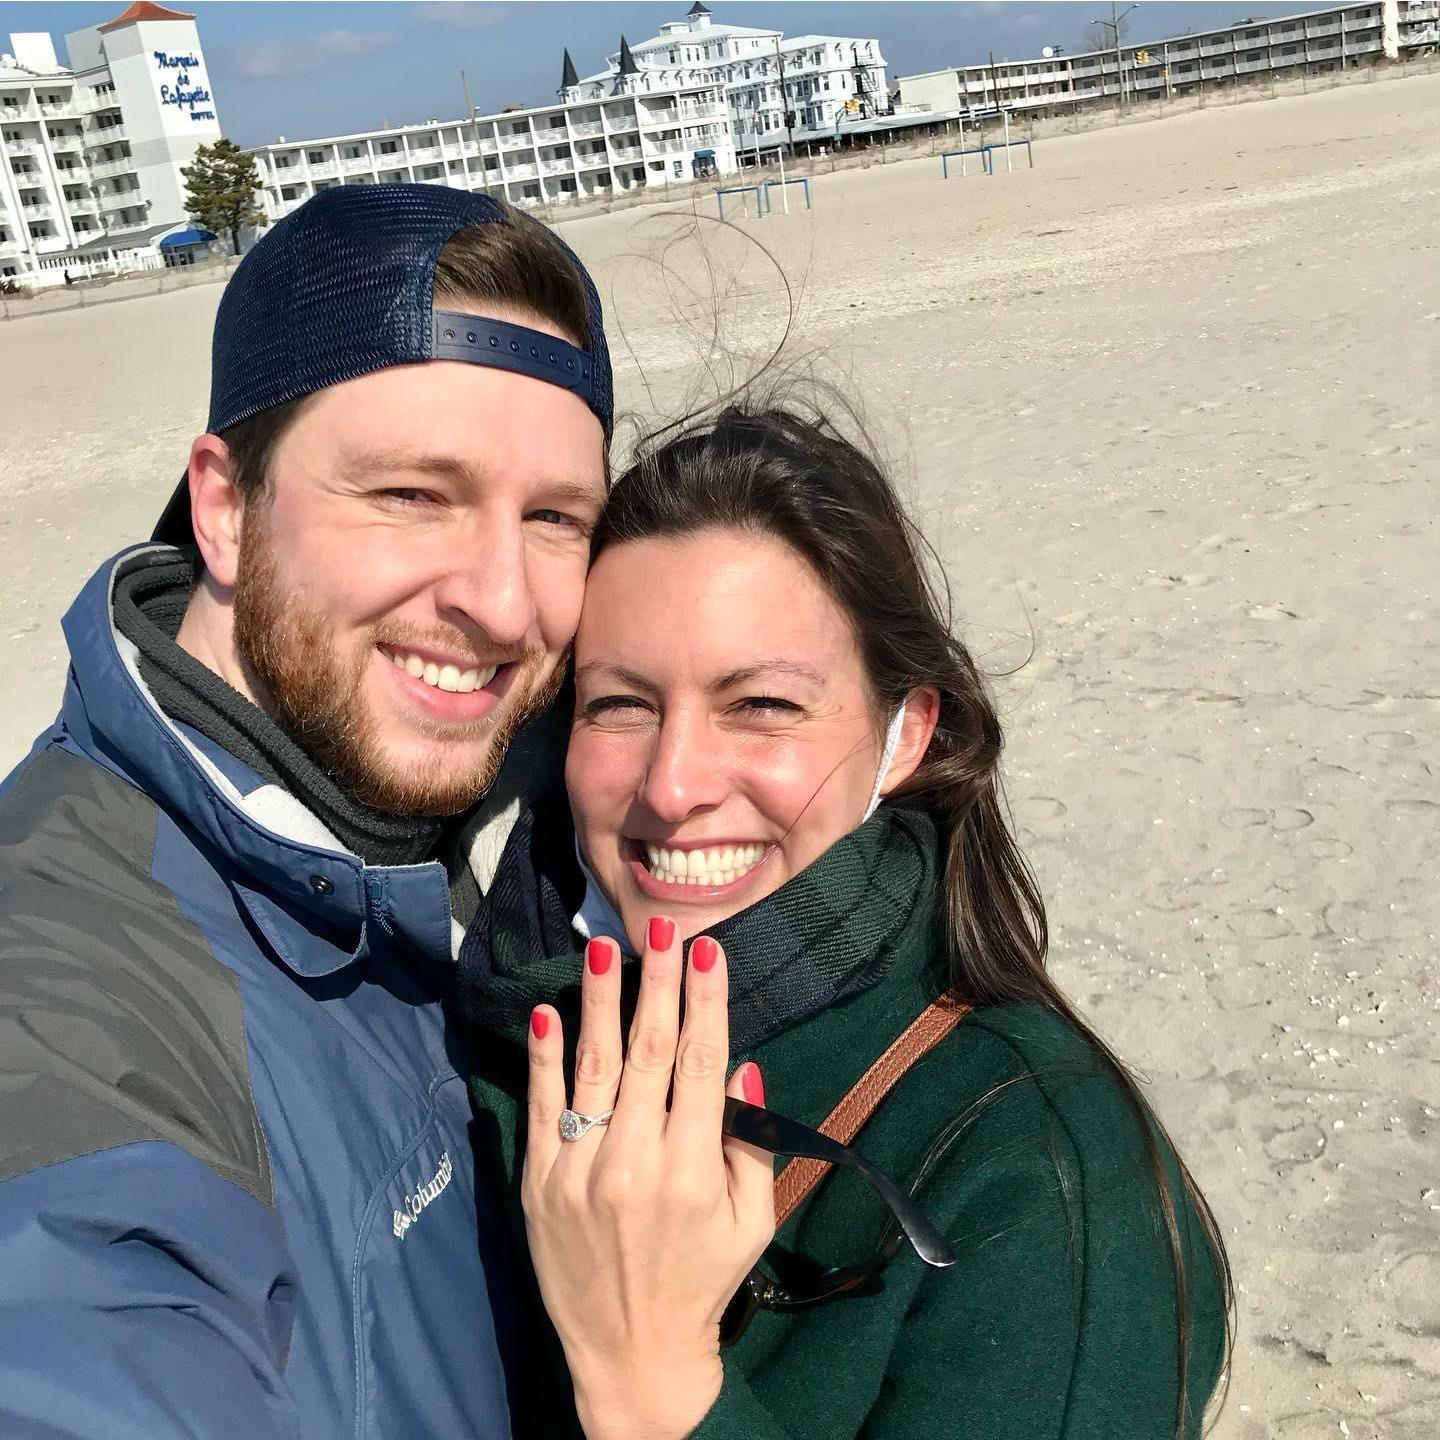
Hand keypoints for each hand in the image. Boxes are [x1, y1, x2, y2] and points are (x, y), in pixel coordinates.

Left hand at [522, 918, 774, 1439]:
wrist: (632, 1355)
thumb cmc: (704, 1281)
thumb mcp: (752, 1221)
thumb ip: (750, 1143)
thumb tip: (741, 1064)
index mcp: (694, 1170)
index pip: (702, 1063)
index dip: (706, 1000)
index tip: (706, 950)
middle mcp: (635, 1162)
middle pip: (649, 1051)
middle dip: (658, 982)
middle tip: (661, 926)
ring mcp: (580, 1171)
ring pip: (593, 1067)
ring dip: (600, 1001)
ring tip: (603, 946)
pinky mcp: (540, 1183)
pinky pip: (542, 1107)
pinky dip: (544, 1058)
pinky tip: (548, 1012)